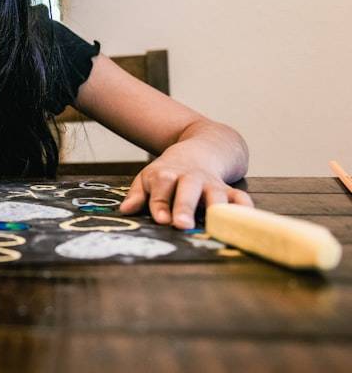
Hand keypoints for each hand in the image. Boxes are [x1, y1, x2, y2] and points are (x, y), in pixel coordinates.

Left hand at [119, 160, 252, 228]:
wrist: (201, 148)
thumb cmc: (168, 172)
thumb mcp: (148, 178)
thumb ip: (137, 195)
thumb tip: (126, 210)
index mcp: (166, 175)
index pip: (161, 189)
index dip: (160, 204)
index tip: (161, 219)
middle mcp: (190, 178)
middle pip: (188, 190)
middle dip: (184, 206)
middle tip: (182, 224)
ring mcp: (211, 183)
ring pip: (216, 193)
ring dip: (216, 208)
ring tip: (217, 224)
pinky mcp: (228, 189)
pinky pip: (239, 197)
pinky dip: (244, 207)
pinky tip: (246, 220)